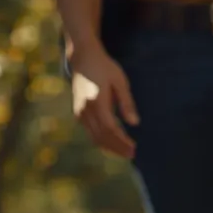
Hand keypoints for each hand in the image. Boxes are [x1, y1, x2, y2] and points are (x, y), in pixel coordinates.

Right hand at [69, 44, 139, 158]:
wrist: (82, 57)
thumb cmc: (104, 67)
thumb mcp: (120, 82)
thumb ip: (127, 103)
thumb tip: (135, 123)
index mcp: (97, 101)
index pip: (110, 129)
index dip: (122, 141)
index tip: (134, 148)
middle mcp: (85, 110)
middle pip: (102, 136)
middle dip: (117, 148)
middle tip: (132, 155)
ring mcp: (80, 112)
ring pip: (94, 136)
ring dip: (110, 147)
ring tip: (124, 152)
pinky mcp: (78, 112)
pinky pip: (90, 131)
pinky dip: (102, 140)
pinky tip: (113, 143)